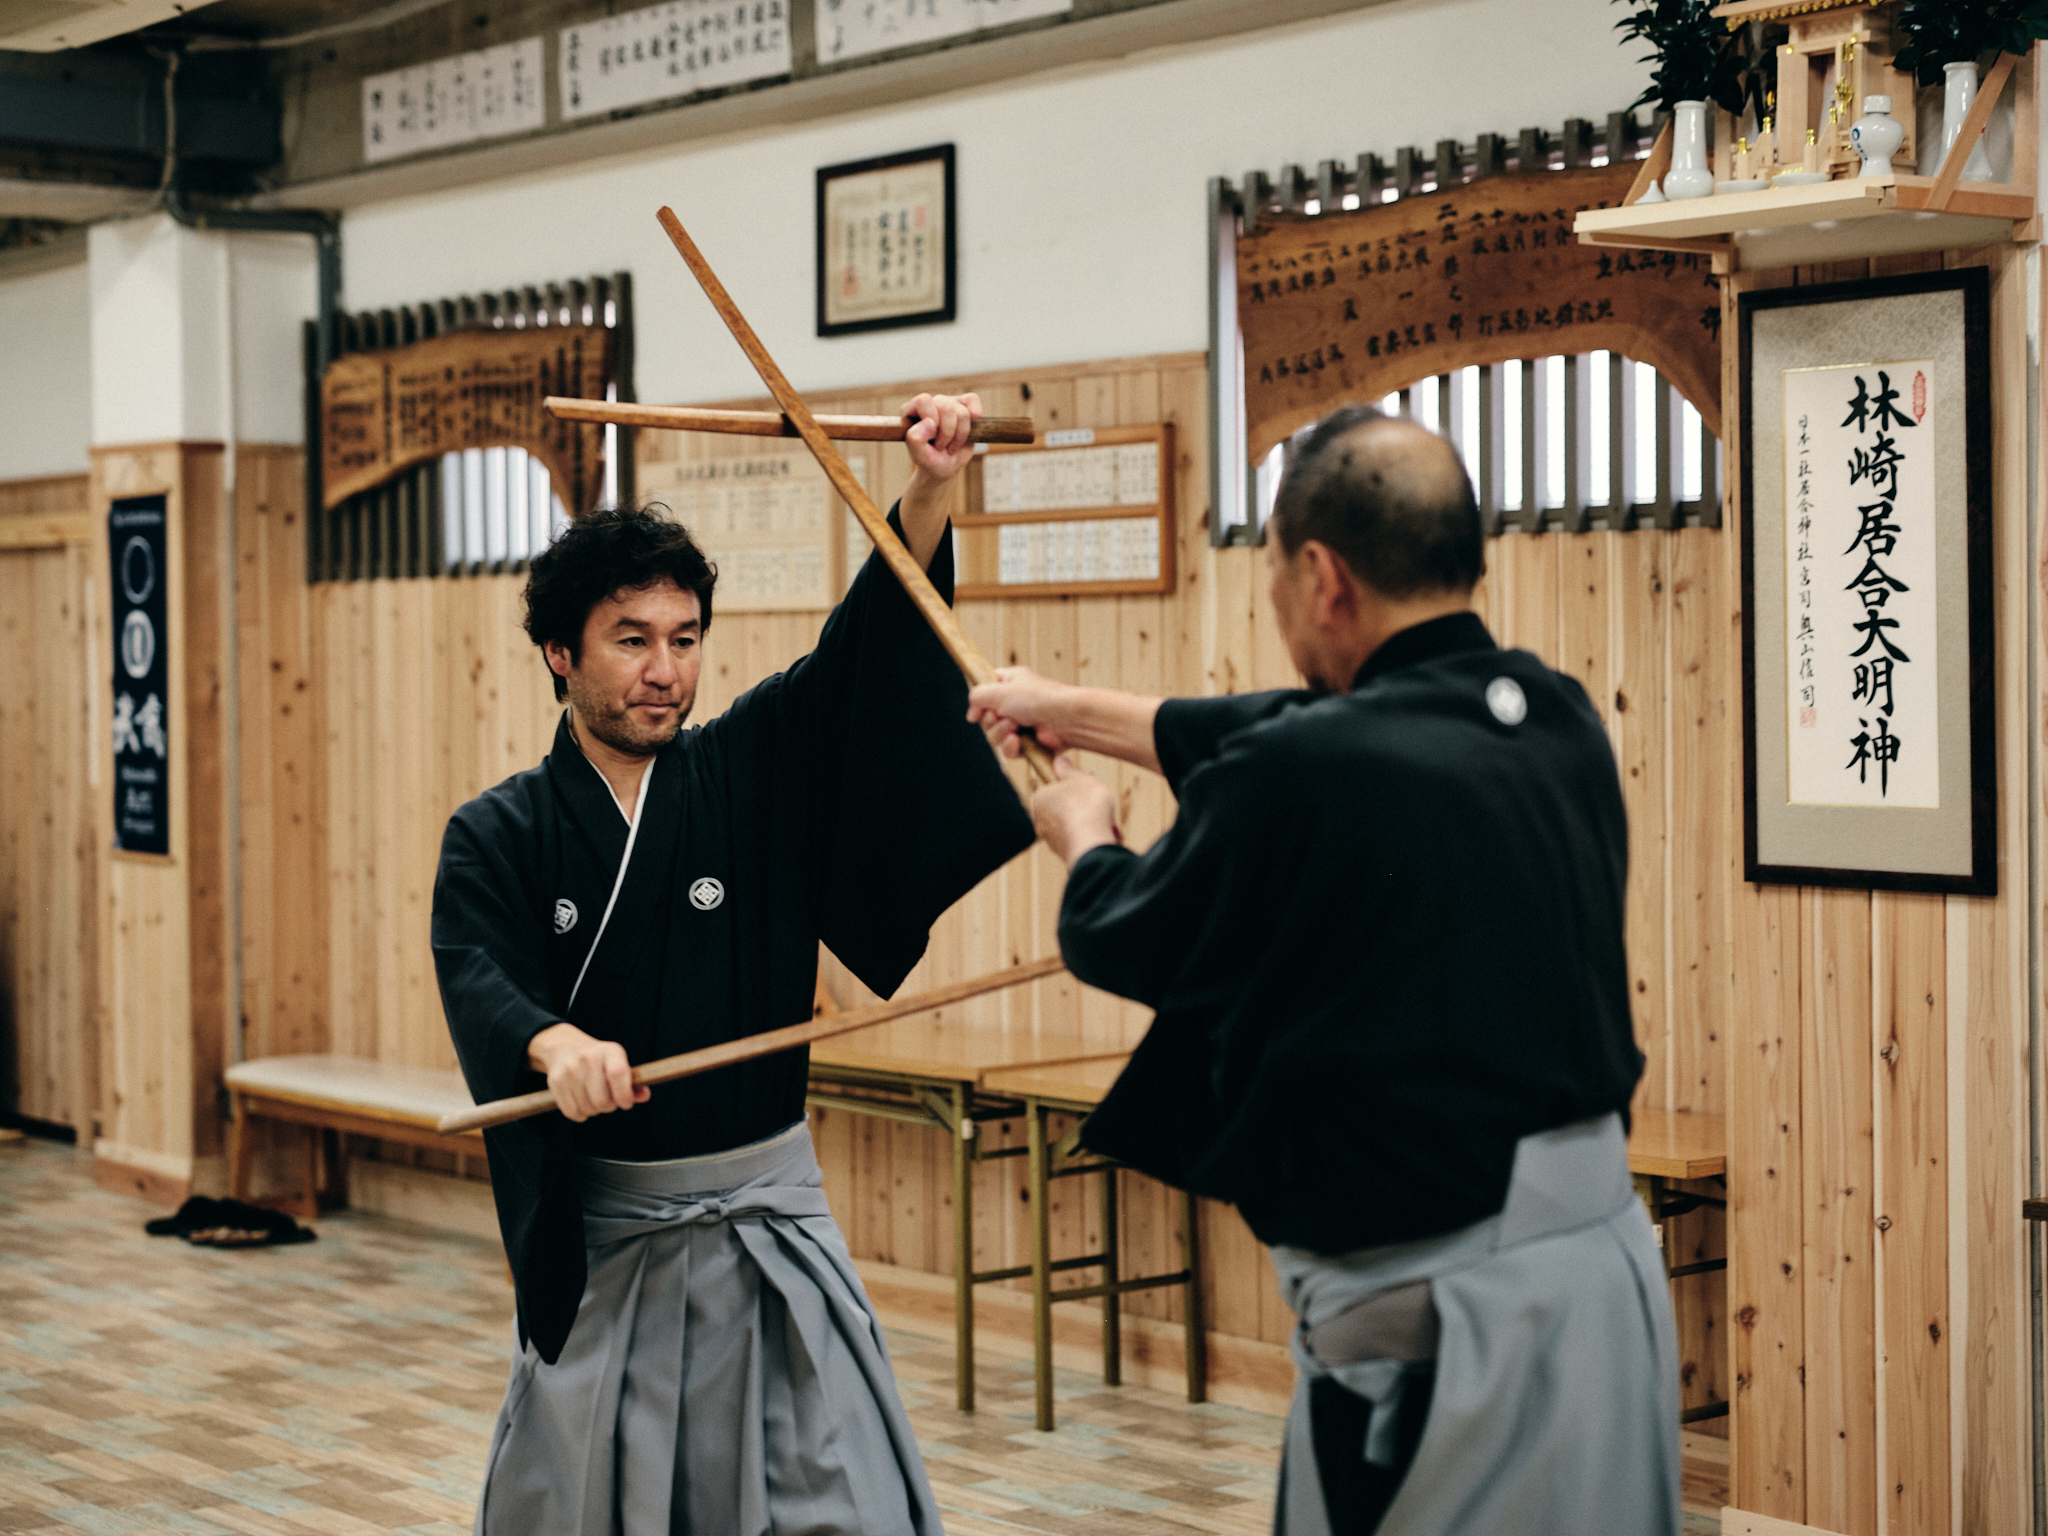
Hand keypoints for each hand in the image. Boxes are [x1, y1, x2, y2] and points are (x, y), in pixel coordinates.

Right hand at [526, 1023, 649, 1121]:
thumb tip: (644, 1096)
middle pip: (601, 1099)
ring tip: (595, 1100)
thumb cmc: (599, 1061)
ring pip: (587, 1108)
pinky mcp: (555, 1081)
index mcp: (609, 1051)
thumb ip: (633, 1082)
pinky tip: (582, 1104)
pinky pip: (571, 1111)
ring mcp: (569, 1069)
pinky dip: (580, 1114)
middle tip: (609, 1102)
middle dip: (609, 1106)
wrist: (564, 1047)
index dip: (624, 1094)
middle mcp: (588, 1057)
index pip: (618, 1074)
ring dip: (594, 1111)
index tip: (626, 1103)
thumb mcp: (617, 1063)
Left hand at [900, 392, 981, 482]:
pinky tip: (969, 429)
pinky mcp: (964, 404)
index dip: (932, 420)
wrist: (945, 466)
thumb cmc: (930, 460)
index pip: (924, 401)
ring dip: (960, 435)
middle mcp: (929, 403)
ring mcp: (947, 402)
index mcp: (911, 410)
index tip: (932, 438)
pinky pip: (973, 400)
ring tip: (952, 445)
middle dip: (948, 433)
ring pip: (962, 412)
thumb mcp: (920, 457)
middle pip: (946, 408)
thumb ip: (915, 440)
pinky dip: (974, 417)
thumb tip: (929, 421)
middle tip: (941, 446)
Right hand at [967, 666, 1076, 758]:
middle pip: (986, 718)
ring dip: (1000, 734)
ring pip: (995, 735)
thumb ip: (977, 696)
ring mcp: (1022, 723)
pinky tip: (1018, 742)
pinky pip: (1008, 749)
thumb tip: (971, 713)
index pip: (986, 690)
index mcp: (1010, 682)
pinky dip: (1010, 747)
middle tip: (1005, 718)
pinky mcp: (1028, 742)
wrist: (1066, 719)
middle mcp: (1015, 702)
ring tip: (1015, 729)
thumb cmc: (1038, 698)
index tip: (976, 713)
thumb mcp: (999, 690)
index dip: (979, 703)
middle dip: (991, 721)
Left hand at [1031, 755, 1120, 865]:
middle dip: (1084, 806)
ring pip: (1075, 825)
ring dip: (1091, 822)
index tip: (1085, 787)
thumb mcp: (1080, 778)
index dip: (1072, 786)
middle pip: (1065, 807)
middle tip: (1097, 803)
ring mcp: (1052, 839)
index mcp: (1040, 798)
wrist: (1090, 844)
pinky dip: (1092, 837)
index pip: (1053, 787)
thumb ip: (1069, 770)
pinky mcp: (1065, 853)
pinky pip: (1082, 840)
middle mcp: (1040, 820)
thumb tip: (1060, 762)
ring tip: (1106, 821)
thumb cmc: (1085, 807)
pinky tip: (1105, 834)